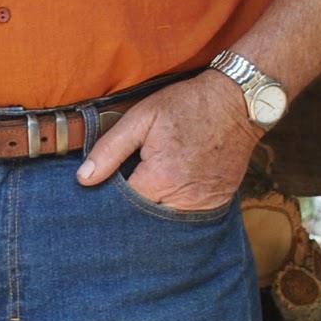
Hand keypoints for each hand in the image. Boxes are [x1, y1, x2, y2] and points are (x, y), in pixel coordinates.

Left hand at [75, 71, 259, 210]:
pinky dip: (176, 203)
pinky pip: (189, 213)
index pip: (123, 205)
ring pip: (167, 217)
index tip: (107, 180)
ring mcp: (204, 205)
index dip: (112, 193)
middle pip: (145, 215)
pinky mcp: (218, 203)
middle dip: (132, 203)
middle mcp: (184, 201)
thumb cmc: (185, 105)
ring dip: (155, 204)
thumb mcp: (141, 117)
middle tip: (129, 177)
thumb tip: (84, 179)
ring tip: (151, 177)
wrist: (236, 102)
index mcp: (160, 180)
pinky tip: (172, 182)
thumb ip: (110, 149)